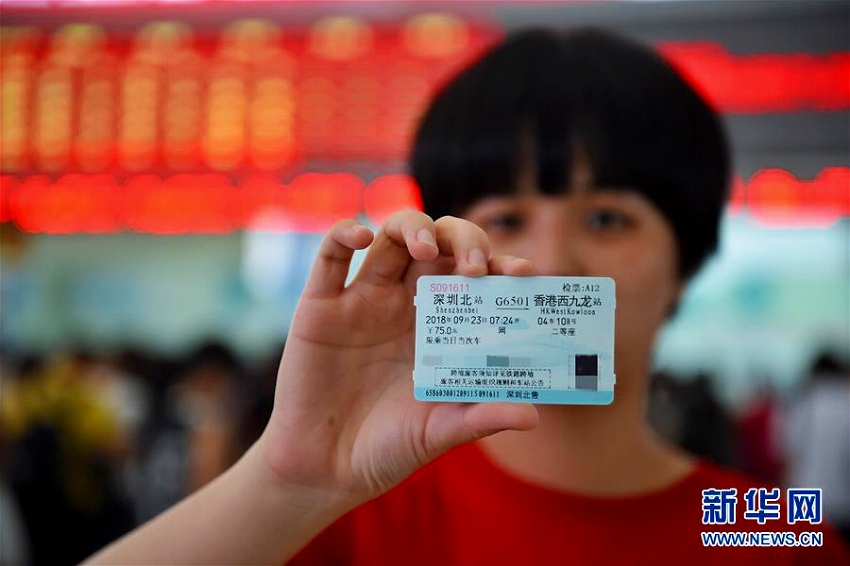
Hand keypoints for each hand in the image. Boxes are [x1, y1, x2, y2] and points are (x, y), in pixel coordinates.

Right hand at [259, 211, 538, 508]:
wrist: (326, 471)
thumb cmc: (388, 448)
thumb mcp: (440, 433)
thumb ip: (482, 418)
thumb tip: (533, 415)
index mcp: (440, 326)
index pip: (476, 277)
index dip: (500, 265)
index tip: (521, 274)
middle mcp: (405, 305)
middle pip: (439, 244)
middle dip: (463, 239)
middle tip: (474, 266)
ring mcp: (362, 301)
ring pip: (390, 237)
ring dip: (413, 228)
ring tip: (426, 248)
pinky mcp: (320, 307)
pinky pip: (329, 257)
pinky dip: (343, 234)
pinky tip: (361, 236)